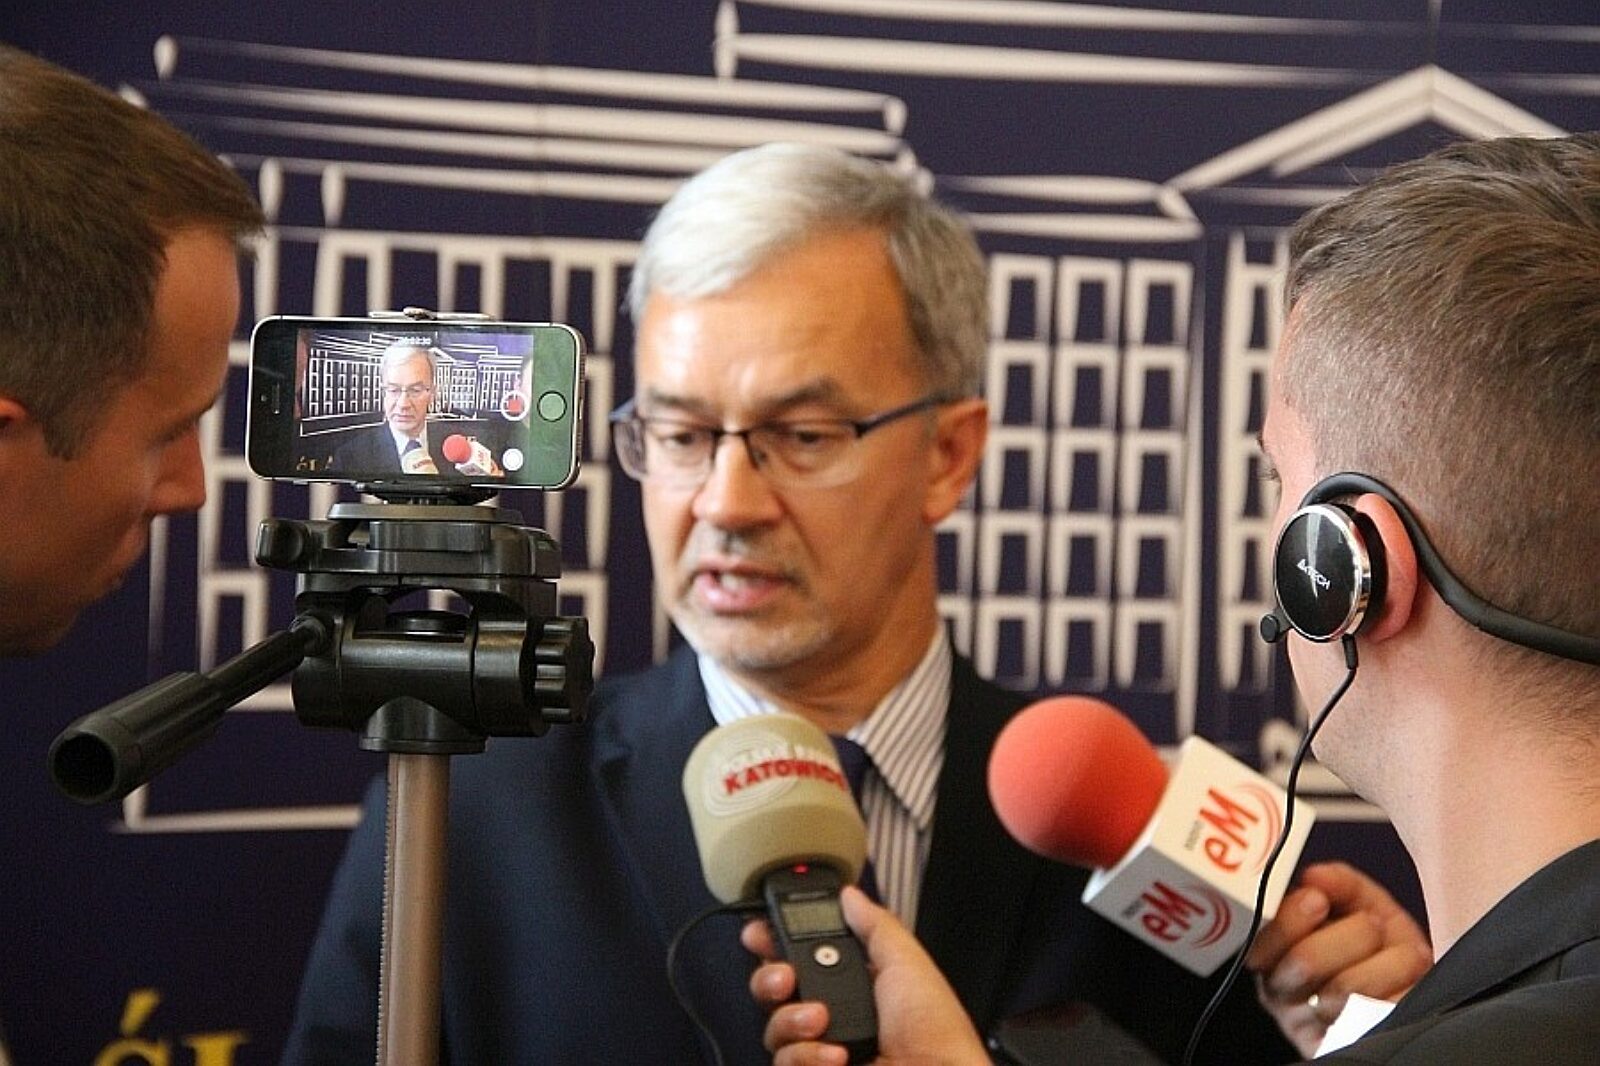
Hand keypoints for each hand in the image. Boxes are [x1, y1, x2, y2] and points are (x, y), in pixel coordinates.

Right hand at [741, 887, 988, 1065]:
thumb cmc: (935, 1032)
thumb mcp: (908, 963)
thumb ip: (875, 925)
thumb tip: (850, 895)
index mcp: (854, 983)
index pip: (802, 957)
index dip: (775, 943)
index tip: (760, 934)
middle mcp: (833, 1016)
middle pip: (775, 990)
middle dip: (771, 977)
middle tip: (786, 978)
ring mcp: (821, 1050)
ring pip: (774, 1028)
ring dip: (793, 1020)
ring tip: (822, 1021)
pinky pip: (784, 1063)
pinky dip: (806, 1057)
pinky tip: (835, 1056)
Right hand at [1246, 862, 1431, 1056]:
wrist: (1408, 991)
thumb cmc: (1377, 947)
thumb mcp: (1360, 904)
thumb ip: (1339, 884)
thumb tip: (1315, 876)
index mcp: (1273, 954)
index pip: (1263, 939)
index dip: (1290, 919)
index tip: (1317, 901)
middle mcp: (1283, 993)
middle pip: (1305, 961)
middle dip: (1351, 934)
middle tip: (1372, 926)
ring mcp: (1313, 1027)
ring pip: (1348, 989)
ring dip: (1391, 962)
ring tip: (1400, 956)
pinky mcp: (1344, 1047)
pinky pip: (1379, 1017)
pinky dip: (1403, 992)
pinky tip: (1405, 986)